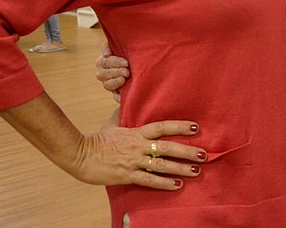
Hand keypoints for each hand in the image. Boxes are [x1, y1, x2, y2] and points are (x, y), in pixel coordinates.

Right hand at [72, 109, 205, 190]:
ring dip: (181, 168)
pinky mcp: (128, 175)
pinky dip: (164, 183)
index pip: (162, 127)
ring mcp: (134, 161)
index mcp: (137, 132)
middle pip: (167, 147)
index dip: (180, 126)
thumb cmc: (98, 139)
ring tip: (196, 170)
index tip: (196, 127)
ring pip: (162, 165)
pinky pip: (150, 180)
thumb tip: (126, 100)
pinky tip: (177, 185)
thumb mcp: (113, 123)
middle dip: (187, 151)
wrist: (80, 155)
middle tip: (204, 154)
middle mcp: (138, 146)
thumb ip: (124, 114)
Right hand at [95, 41, 129, 102]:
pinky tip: (123, 97)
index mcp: (104, 60)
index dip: (115, 62)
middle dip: (116, 71)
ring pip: (107, 84)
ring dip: (115, 82)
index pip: (106, 60)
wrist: (140, 63)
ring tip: (124, 79)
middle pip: (105, 73)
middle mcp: (103, 72)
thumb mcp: (124, 45)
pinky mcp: (115, 92)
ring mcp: (108, 82)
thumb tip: (105, 54)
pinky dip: (118, 97)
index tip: (126, 62)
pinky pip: (115, 96)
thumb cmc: (131, 51)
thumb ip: (112, 46)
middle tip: (127, 71)